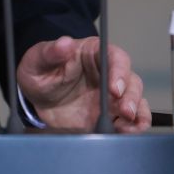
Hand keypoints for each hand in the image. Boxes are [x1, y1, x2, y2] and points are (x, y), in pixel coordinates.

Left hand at [17, 35, 150, 132]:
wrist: (36, 100)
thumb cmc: (39, 73)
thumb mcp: (37, 61)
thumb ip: (50, 53)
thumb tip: (65, 43)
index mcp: (93, 53)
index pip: (115, 57)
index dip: (119, 71)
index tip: (114, 88)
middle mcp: (109, 73)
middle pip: (131, 80)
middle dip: (131, 96)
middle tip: (124, 110)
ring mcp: (113, 95)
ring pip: (137, 99)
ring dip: (136, 111)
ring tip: (125, 123)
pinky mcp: (113, 114)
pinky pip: (134, 119)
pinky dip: (137, 125)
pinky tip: (127, 130)